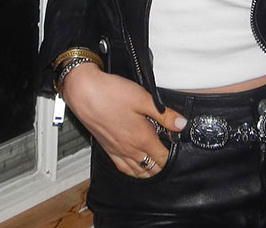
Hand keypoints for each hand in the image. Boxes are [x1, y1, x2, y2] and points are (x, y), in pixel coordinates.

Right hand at [61, 63, 186, 176]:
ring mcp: (117, 152)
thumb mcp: (144, 99)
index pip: (164, 158)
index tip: (178, 147)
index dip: (174, 155)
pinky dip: (134, 172)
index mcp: (142, 139)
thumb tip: (181, 124)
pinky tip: (136, 166)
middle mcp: (130, 150)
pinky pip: (123, 169)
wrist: (84, 93)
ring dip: (150, 171)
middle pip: (152, 169)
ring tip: (157, 163)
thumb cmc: (112, 94)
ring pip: (138, 173)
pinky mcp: (107, 149)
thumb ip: (165, 114)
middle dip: (164, 165)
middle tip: (170, 154)